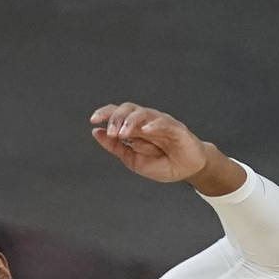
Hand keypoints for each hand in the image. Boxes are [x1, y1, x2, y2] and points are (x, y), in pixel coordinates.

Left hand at [89, 102, 209, 182]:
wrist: (185, 170)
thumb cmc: (161, 163)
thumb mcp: (132, 159)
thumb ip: (115, 146)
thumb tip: (96, 132)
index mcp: (134, 127)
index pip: (118, 113)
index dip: (105, 113)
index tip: (93, 120)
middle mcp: (146, 121)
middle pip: (128, 108)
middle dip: (116, 118)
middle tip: (111, 133)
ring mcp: (161, 123)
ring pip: (144, 113)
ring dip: (130, 121)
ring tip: (122, 134)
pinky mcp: (177, 129)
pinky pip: (164, 123)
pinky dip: (153, 125)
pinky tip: (145, 131)